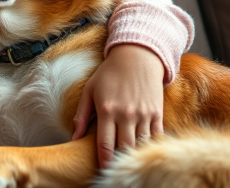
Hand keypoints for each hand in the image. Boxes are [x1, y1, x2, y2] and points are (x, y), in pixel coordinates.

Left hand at [71, 44, 164, 167]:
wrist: (137, 56)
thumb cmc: (109, 73)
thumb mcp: (89, 89)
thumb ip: (81, 115)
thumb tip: (73, 138)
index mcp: (106, 110)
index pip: (105, 146)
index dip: (104, 163)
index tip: (101, 173)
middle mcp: (126, 114)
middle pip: (124, 150)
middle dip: (119, 164)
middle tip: (114, 172)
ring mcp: (143, 114)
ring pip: (141, 146)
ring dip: (135, 157)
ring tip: (128, 166)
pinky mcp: (157, 113)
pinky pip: (156, 137)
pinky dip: (150, 147)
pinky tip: (144, 154)